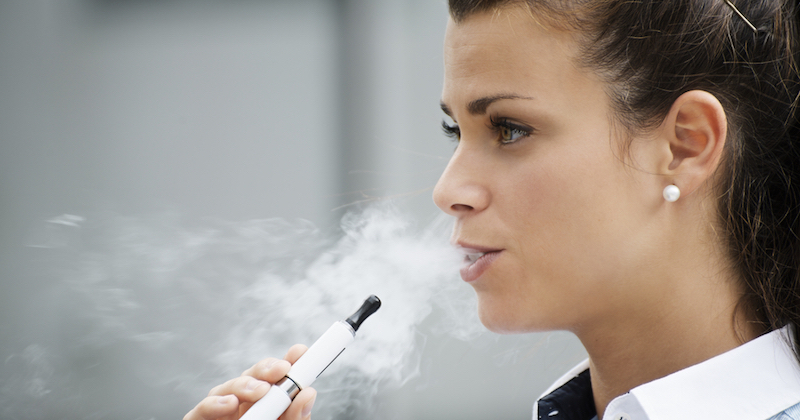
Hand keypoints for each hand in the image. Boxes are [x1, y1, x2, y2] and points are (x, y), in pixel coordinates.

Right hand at [184, 344, 316, 419]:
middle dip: (266, 369)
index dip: (288, 363)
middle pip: (251, 379)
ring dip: (244, 384)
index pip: (276, 381)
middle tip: (282, 371)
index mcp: (265, 409)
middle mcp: (241, 409)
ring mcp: (218, 416)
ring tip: (260, 389)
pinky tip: (230, 404)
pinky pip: (199, 411)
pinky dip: (214, 404)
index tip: (301, 353)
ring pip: (226, 389)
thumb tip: (307, 393)